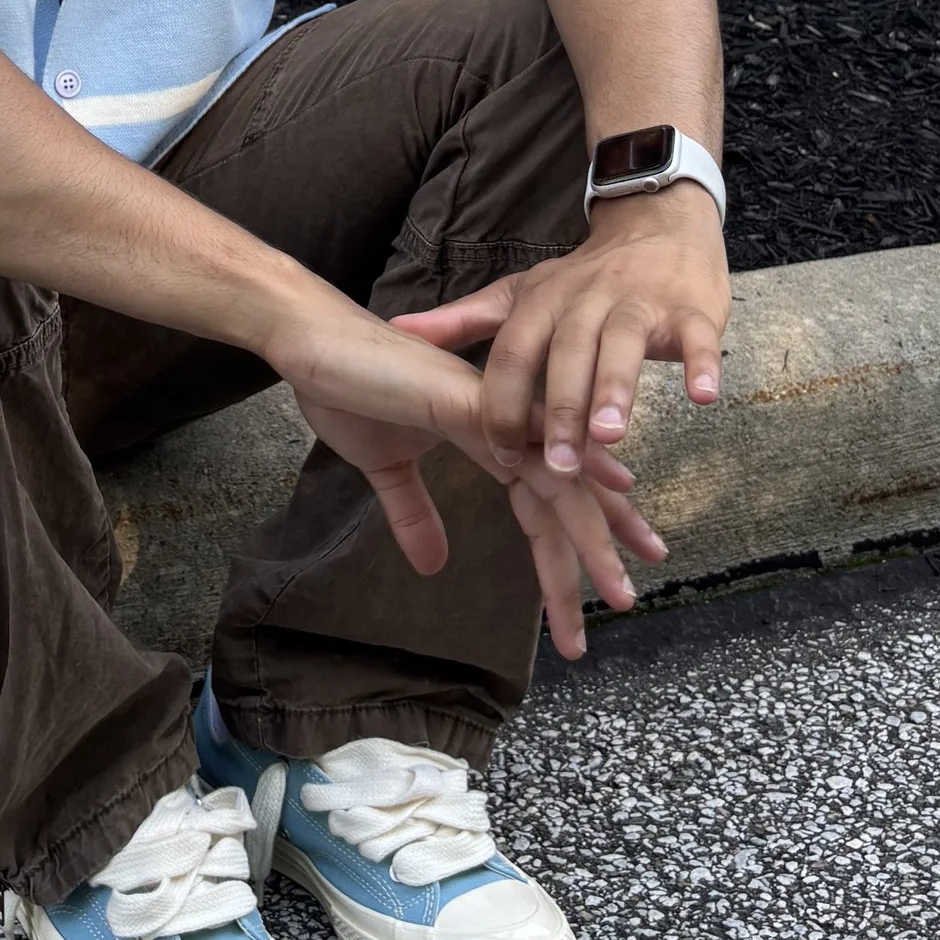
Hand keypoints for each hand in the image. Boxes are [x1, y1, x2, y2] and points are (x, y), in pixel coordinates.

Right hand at [295, 394, 668, 648]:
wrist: (311, 341)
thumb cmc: (346, 389)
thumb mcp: (383, 468)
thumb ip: (414, 512)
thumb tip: (434, 566)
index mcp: (486, 437)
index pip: (541, 496)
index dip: (573, 540)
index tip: (605, 582)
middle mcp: (502, 421)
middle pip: (565, 492)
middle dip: (601, 546)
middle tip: (629, 598)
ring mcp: (490, 407)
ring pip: (559, 476)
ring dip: (593, 534)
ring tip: (617, 588)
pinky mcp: (466, 399)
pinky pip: (528, 435)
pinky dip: (569, 464)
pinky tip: (609, 486)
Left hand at [390, 188, 728, 476]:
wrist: (657, 224)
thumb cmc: (584, 278)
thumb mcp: (521, 294)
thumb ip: (464, 319)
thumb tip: (399, 328)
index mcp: (542, 302)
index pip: (513, 353)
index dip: (503, 403)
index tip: (497, 454)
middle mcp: (587, 300)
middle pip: (567, 354)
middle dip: (560, 410)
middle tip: (556, 466)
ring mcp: (640, 303)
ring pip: (624, 345)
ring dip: (616, 389)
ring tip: (611, 436)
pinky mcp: (691, 308)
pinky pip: (698, 337)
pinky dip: (701, 364)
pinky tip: (702, 396)